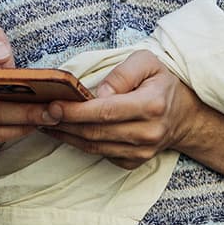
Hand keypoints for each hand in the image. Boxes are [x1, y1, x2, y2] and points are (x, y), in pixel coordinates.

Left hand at [40, 51, 203, 169]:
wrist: (184, 115)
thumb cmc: (161, 82)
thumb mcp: (146, 62)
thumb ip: (121, 74)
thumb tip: (97, 94)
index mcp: (151, 105)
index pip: (105, 111)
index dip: (76, 111)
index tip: (52, 105)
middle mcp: (147, 133)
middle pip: (96, 131)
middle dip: (64, 124)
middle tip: (39, 113)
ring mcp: (142, 152)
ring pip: (95, 146)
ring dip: (66, 136)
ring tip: (44, 122)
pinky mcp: (134, 162)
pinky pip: (101, 154)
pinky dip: (79, 144)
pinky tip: (64, 132)